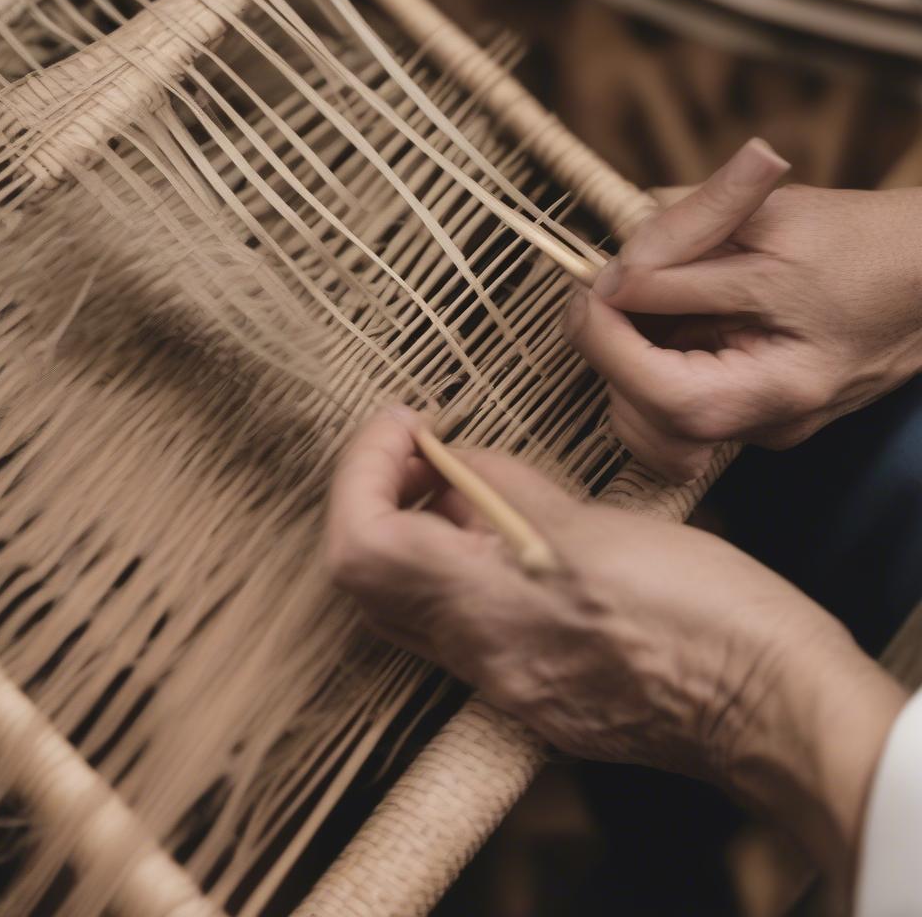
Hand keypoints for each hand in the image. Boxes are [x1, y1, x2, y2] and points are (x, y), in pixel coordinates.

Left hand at [325, 408, 906, 897]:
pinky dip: (451, 570)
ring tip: (458, 485)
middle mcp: (480, 660)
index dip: (362, 470)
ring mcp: (501, 686)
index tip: (405, 423)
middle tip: (418, 449)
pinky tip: (498, 539)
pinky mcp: (528, 694)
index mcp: (494, 610)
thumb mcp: (600, 525)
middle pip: (366, 580)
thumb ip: (507, 492)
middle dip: (373, 498)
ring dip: (409, 533)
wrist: (770, 710)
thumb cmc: (706, 612)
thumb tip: (452, 466)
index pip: (362, 545)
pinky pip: (455, 627)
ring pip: (404, 606)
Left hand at [564, 139, 921, 480]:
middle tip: (604, 284)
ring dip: (622, 359)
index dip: (603, 336)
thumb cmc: (869, 244)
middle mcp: (763, 424)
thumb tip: (612, 271)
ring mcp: (756, 425)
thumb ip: (687, 245)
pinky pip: (671, 406)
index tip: (588, 283)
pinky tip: (665, 320)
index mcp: (778, 388)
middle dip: (607, 348)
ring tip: (639, 298)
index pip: (656, 390)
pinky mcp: (747, 412)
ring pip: (646, 422)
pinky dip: (648, 364)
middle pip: (640, 417)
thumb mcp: (775, 224)